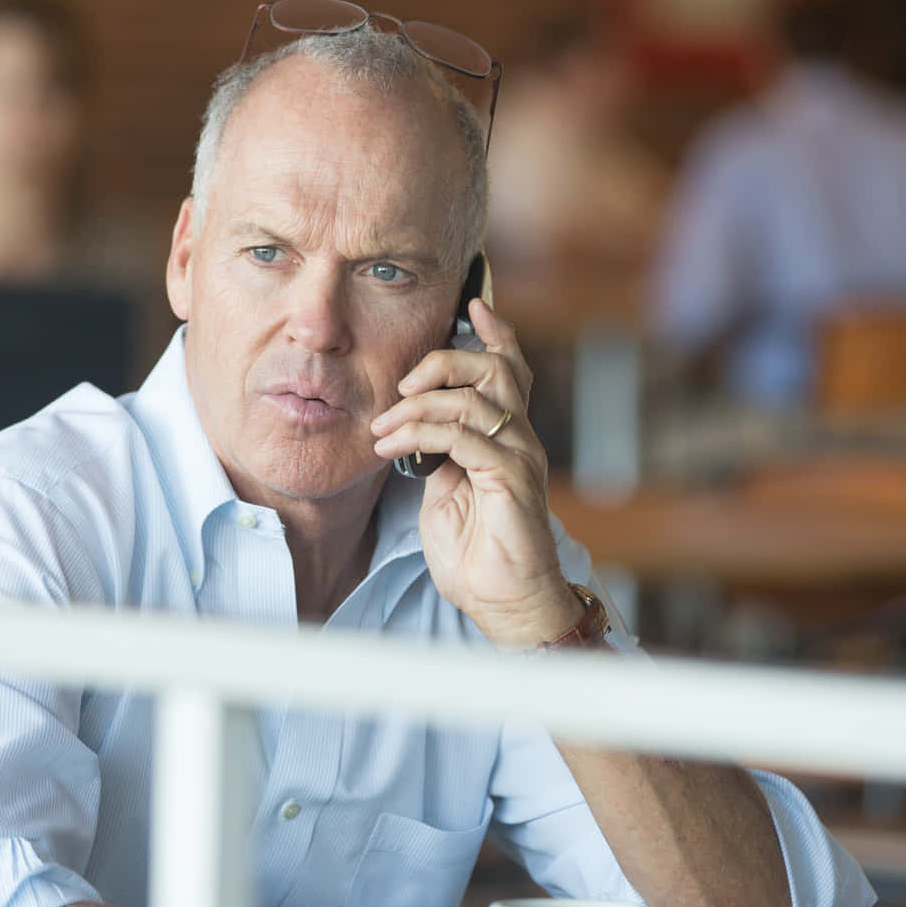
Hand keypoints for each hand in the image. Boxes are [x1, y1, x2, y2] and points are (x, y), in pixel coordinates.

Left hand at [368, 299, 576, 648]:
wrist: (503, 602)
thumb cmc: (476, 552)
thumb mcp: (445, 491)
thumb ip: (440, 454)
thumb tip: (415, 428)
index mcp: (507, 438)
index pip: (510, 370)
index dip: (495, 334)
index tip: (472, 304)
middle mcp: (521, 440)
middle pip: (495, 370)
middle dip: (444, 362)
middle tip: (404, 384)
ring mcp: (520, 458)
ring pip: (474, 399)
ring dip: (418, 407)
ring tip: (384, 428)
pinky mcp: (511, 480)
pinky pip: (464, 439)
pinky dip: (421, 436)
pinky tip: (394, 449)